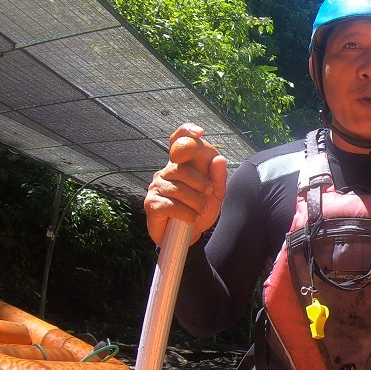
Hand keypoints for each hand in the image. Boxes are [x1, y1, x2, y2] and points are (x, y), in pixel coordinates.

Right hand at [144, 123, 227, 246]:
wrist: (190, 236)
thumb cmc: (200, 210)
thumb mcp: (216, 195)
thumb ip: (219, 177)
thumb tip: (219, 158)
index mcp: (182, 165)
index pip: (178, 141)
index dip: (185, 132)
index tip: (199, 133)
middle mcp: (167, 171)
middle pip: (181, 168)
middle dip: (200, 182)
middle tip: (208, 194)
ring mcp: (156, 186)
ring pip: (177, 188)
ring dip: (195, 202)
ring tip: (199, 210)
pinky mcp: (151, 203)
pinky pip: (170, 204)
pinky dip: (185, 213)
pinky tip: (191, 218)